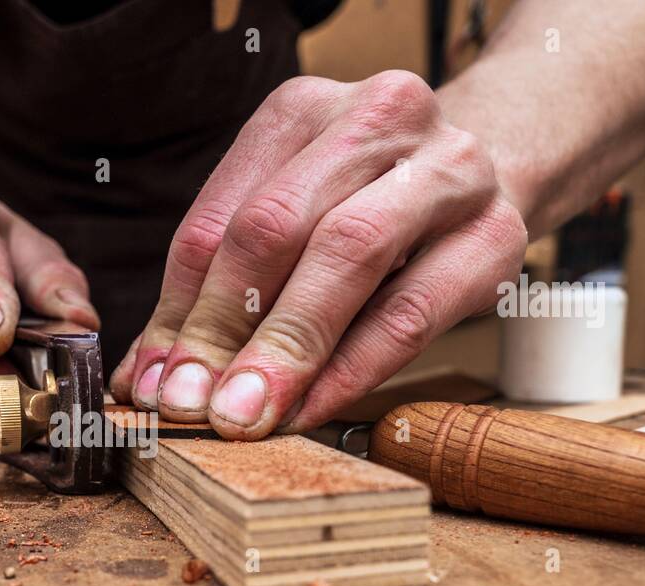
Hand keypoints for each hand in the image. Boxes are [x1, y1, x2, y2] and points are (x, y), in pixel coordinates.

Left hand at [110, 71, 526, 438]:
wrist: (497, 168)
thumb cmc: (366, 210)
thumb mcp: (290, 226)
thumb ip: (218, 295)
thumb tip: (147, 382)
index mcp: (301, 110)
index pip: (219, 221)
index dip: (177, 311)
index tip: (151, 385)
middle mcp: (376, 118)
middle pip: (275, 226)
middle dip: (223, 328)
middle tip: (191, 405)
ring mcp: (446, 168)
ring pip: (347, 256)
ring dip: (286, 349)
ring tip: (244, 415)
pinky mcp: (495, 234)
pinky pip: (411, 311)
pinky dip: (351, 370)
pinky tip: (310, 409)